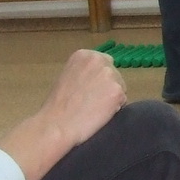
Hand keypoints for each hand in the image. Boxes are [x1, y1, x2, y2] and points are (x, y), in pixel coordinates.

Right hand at [0, 49, 126, 179]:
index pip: (104, 64)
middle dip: (108, 88)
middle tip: (92, 102)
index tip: (89, 91)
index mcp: (84, 55)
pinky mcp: (118, 91)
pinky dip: (115, 109)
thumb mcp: (68, 77)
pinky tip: (99, 114)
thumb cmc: (57, 106)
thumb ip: (85, 72)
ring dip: (113, 98)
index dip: (99, 80)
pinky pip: (123, 101)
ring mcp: (109, 74)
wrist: (56, 124)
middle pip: (115, 74)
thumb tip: (98, 77)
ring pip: (121, 88)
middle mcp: (98, 59)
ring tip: (94, 109)